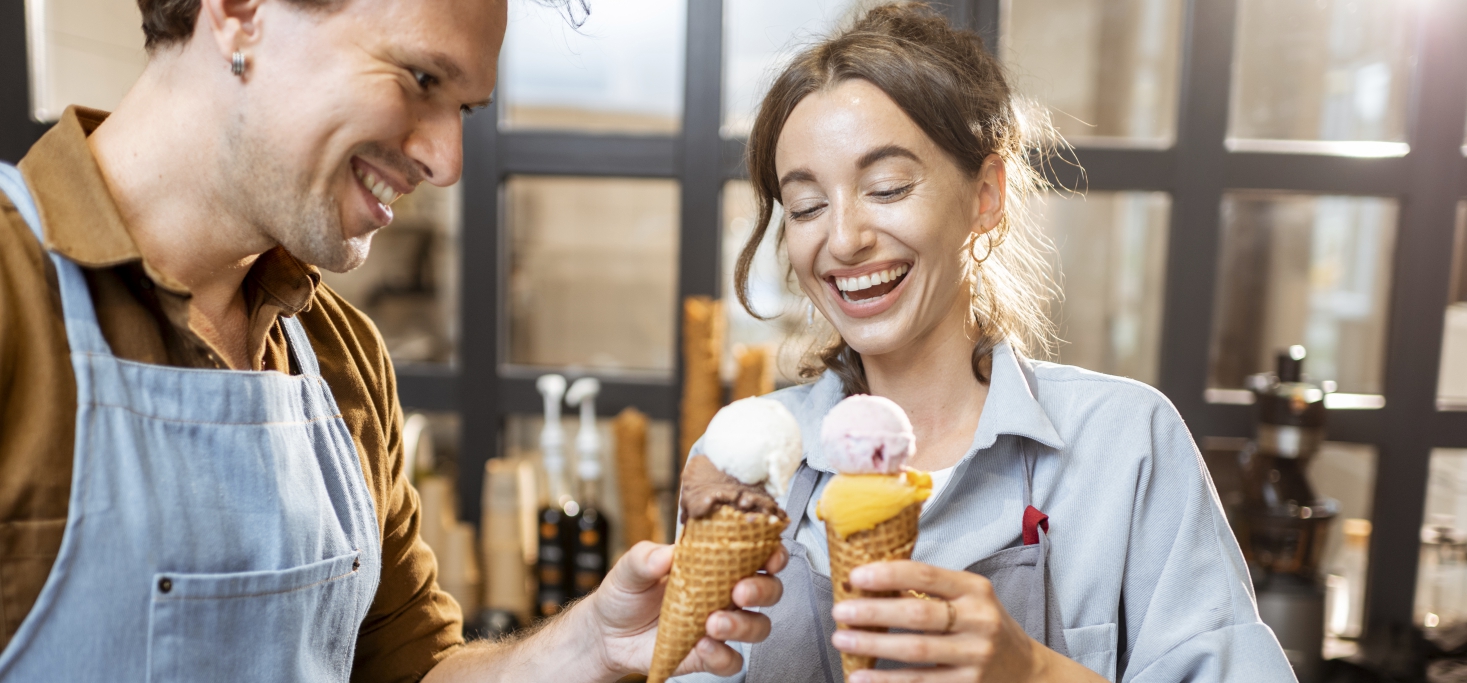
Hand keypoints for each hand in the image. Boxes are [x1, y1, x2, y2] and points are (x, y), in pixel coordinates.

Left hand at [588, 540, 787, 677]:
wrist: (607, 633)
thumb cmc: (626, 594)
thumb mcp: (630, 568)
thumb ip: (647, 558)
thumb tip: (668, 554)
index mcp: (714, 564)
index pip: (755, 554)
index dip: (772, 553)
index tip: (769, 556)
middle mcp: (724, 594)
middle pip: (768, 590)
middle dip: (763, 589)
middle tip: (739, 591)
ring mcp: (719, 625)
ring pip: (758, 626)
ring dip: (743, 624)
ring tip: (713, 623)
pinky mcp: (708, 655)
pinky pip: (732, 660)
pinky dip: (722, 655)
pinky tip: (702, 646)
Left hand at [829, 560, 1074, 682]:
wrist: (1024, 669)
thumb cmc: (982, 624)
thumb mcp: (968, 596)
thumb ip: (931, 588)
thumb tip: (870, 580)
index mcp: (974, 589)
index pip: (926, 575)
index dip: (888, 575)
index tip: (855, 577)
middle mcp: (978, 620)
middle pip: (918, 615)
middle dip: (873, 613)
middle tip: (840, 612)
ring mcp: (974, 656)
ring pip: (915, 651)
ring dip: (873, 647)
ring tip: (842, 641)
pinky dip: (886, 682)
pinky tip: (860, 678)